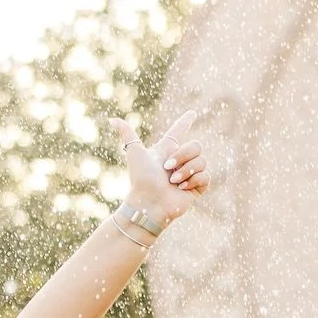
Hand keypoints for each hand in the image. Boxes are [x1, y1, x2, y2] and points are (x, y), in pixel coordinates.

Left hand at [108, 109, 209, 228]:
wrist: (148, 203)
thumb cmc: (140, 180)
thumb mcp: (135, 153)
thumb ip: (127, 134)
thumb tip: (112, 119)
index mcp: (167, 150)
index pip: (179, 131)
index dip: (185, 121)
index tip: (192, 113)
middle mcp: (180, 160)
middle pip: (196, 145)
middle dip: (182, 155)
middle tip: (167, 168)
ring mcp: (189, 174)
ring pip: (202, 160)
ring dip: (186, 170)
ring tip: (173, 181)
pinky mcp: (197, 187)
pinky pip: (205, 175)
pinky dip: (193, 180)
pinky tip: (181, 188)